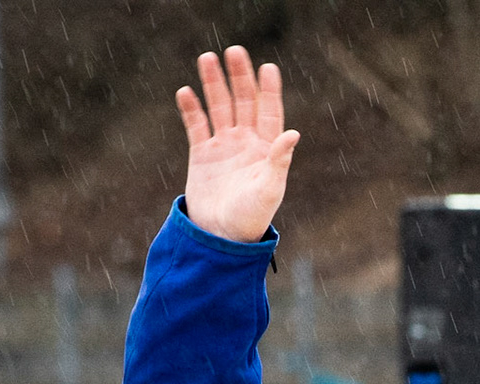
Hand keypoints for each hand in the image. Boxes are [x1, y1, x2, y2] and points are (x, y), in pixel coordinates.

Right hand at [177, 47, 299, 242]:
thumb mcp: (269, 189)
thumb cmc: (252, 217)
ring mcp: (223, 147)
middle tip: (234, 51)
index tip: (268, 67)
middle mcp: (246, 143)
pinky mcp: (202, 155)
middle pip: (243, 102)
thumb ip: (280, 161)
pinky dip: (191, 109)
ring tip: (207, 58)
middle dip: (239, 77)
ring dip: (214, 84)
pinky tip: (185, 92)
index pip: (270, 112)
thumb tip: (293, 133)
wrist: (222, 237)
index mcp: (266, 150)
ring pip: (219, 107)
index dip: (269, 90)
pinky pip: (196, 125)